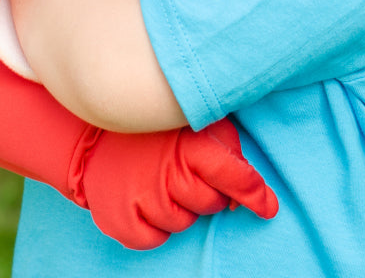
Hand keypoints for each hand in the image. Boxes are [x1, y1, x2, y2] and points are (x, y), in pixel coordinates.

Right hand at [81, 118, 277, 248]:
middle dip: (209, 193)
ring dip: (181, 208)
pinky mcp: (119, 220)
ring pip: (184, 223)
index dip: (256, 194)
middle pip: (211, 204)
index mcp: (192, 145)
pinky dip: (156, 227)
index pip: (234, 176)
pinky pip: (155, 239)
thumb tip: (249, 197)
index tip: (268, 207)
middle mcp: (167, 173)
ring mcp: (141, 198)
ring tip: (163, 180)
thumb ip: (229, 154)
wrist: (95, 134)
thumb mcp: (201, 124)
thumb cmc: (161, 129)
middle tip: (189, 172)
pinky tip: (148, 201)